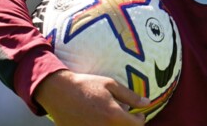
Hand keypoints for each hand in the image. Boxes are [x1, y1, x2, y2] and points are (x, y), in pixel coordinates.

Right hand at [34, 70, 149, 125]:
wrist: (59, 92)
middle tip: (123, 114)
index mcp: (113, 115)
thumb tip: (147, 103)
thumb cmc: (86, 85)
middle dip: (127, 123)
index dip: (140, 119)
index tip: (137, 113)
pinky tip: (98, 119)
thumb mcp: (110, 85)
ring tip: (109, 116)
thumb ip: (131, 96)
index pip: (136, 125)